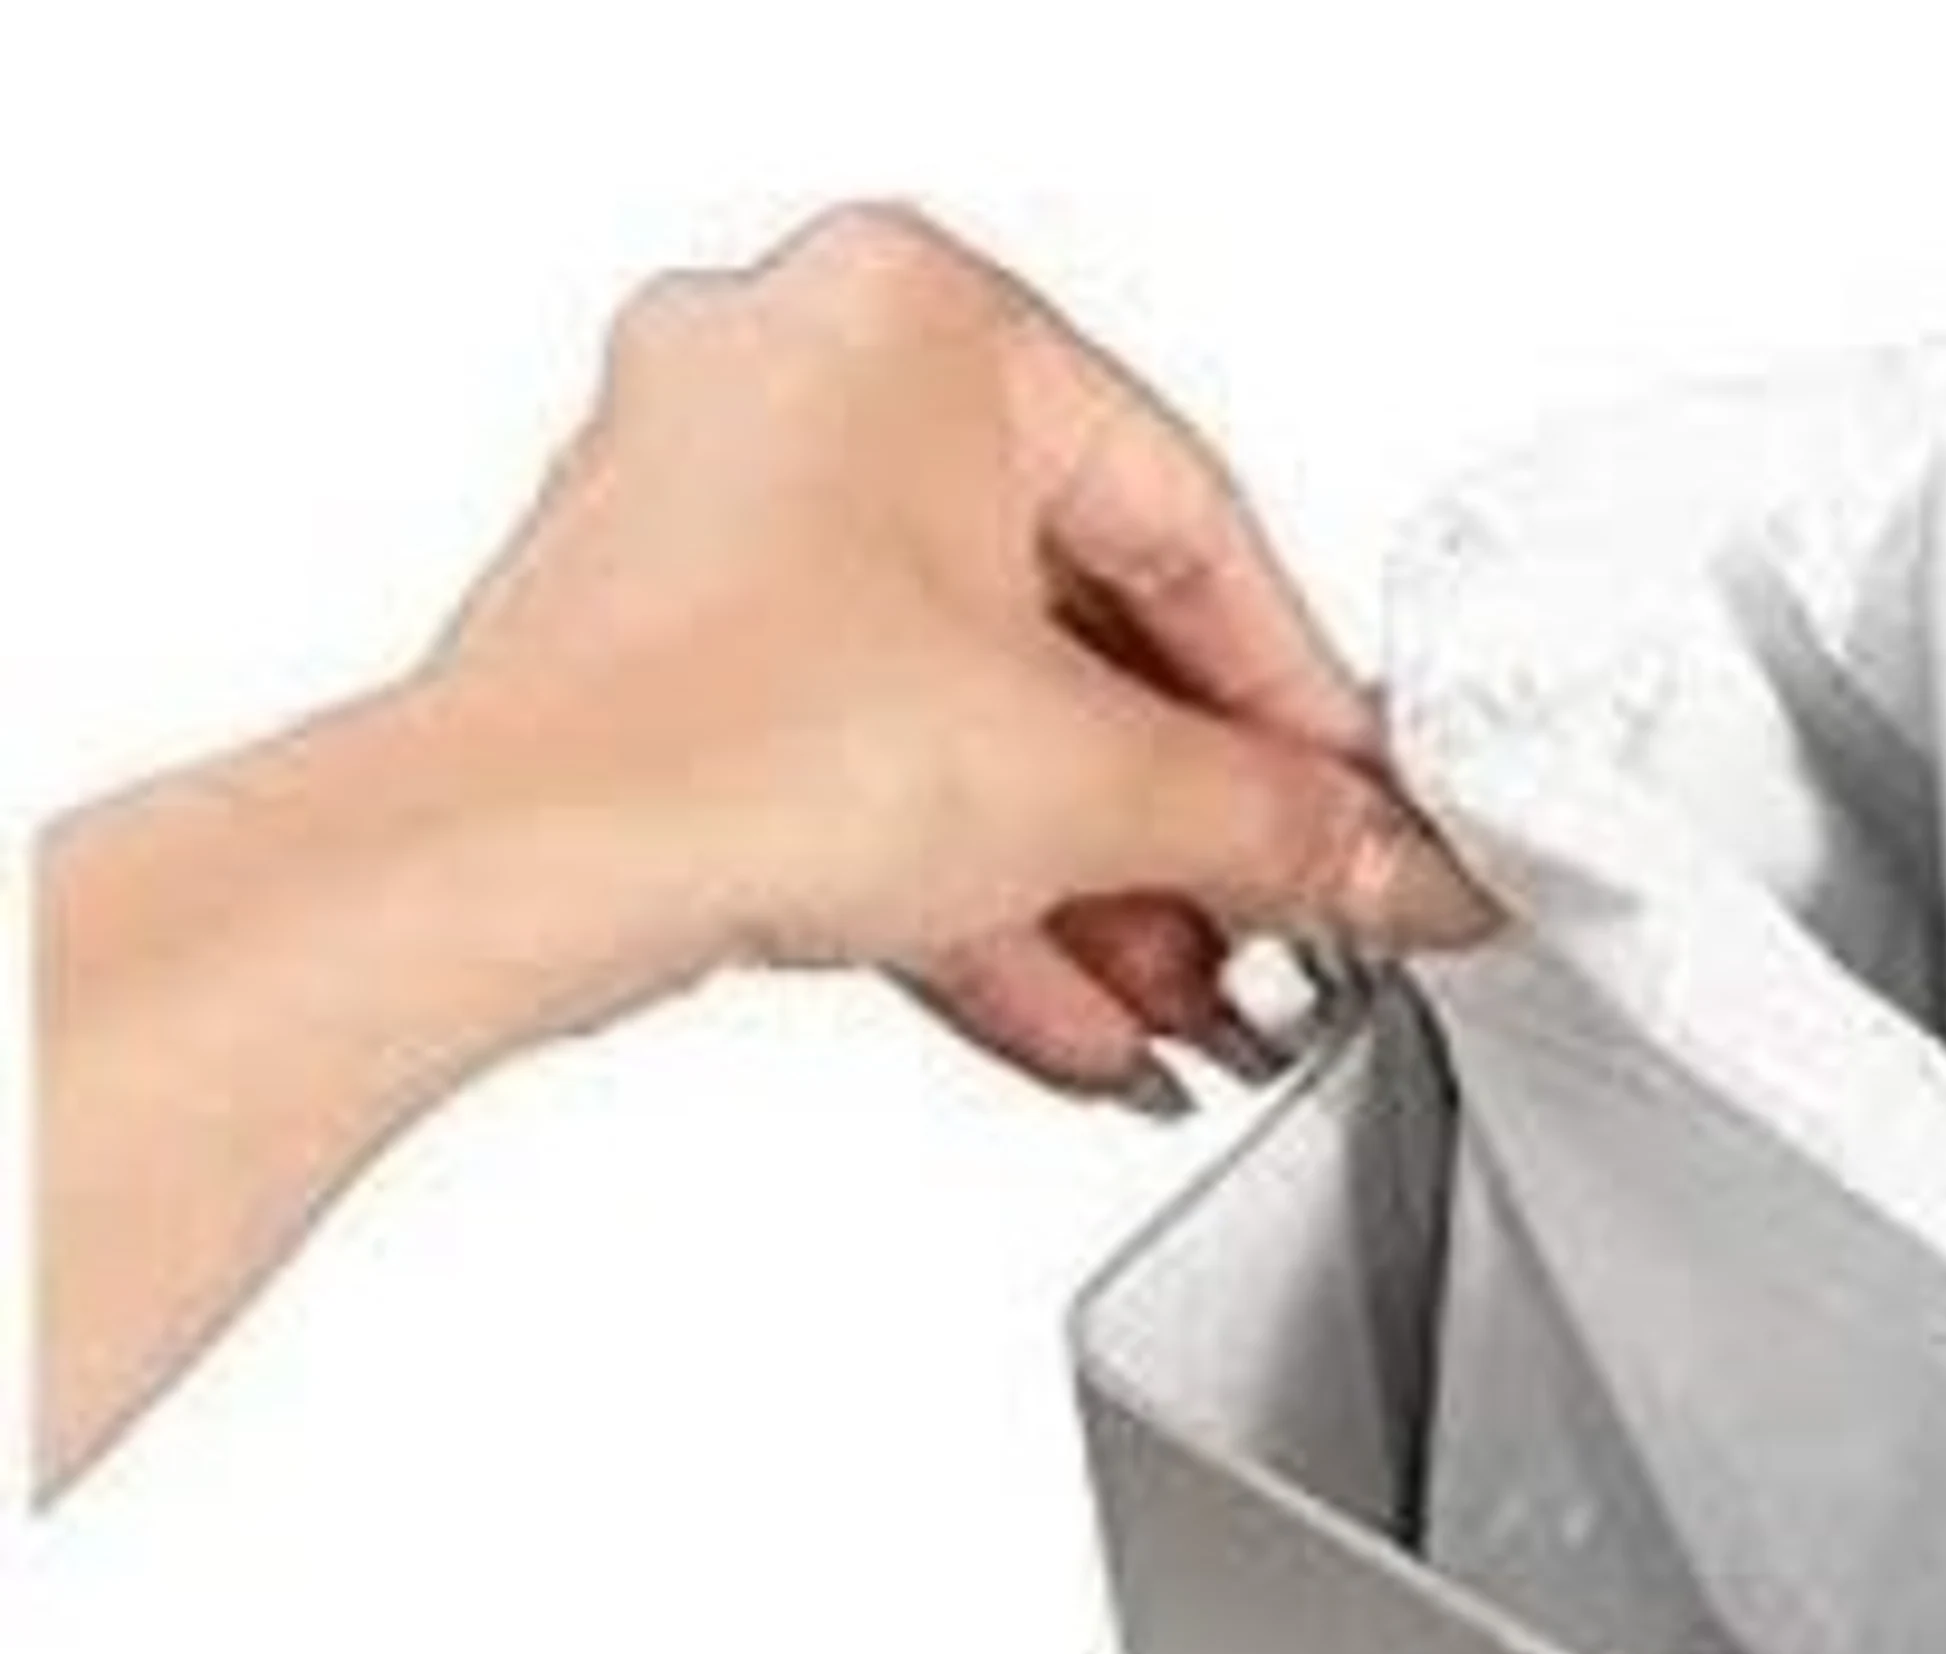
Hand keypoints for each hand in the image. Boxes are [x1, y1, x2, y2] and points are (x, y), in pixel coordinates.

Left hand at [435, 199, 1491, 1102]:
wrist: (512, 865)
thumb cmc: (727, 737)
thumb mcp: (1095, 785)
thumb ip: (1277, 825)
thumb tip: (1389, 862)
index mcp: (917, 317)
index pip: (1190, 520)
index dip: (1299, 704)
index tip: (1355, 813)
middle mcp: (802, 380)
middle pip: (1079, 624)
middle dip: (1183, 822)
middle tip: (1274, 921)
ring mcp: (719, 516)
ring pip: (974, 710)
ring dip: (1094, 876)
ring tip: (1182, 991)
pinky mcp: (668, 654)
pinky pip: (875, 758)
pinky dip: (976, 877)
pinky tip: (1069, 1001)